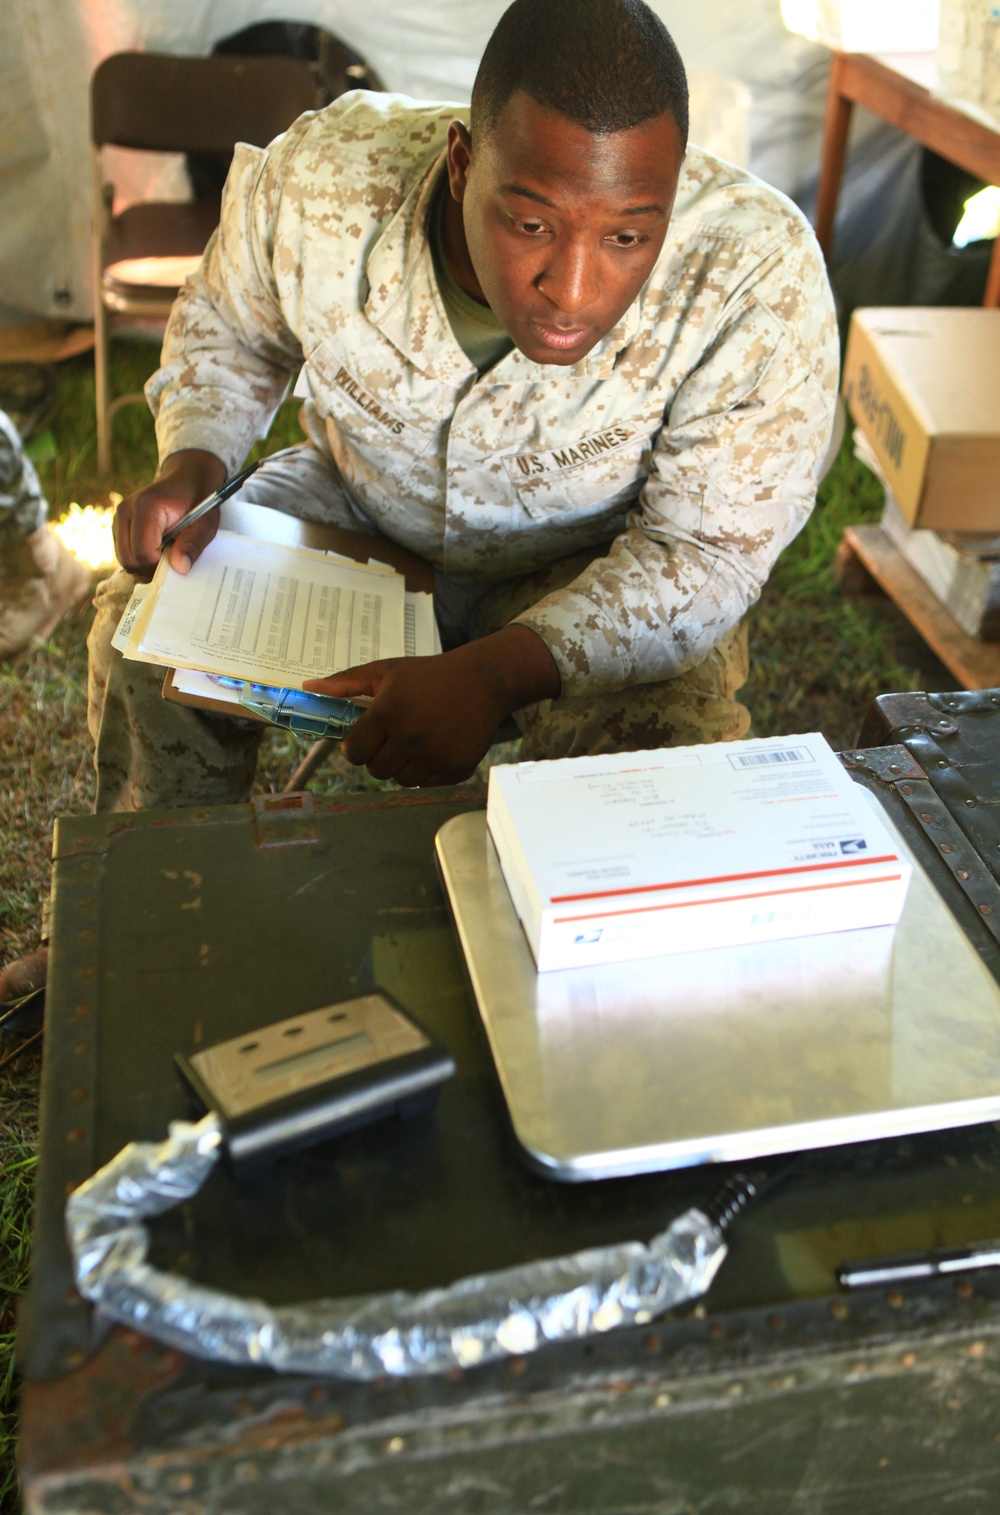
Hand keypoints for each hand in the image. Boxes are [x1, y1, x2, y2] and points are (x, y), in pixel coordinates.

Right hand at [113, 449, 226, 576]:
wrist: (188, 479)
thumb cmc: (198, 500)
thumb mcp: (206, 523)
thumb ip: (193, 544)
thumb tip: (179, 568)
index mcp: (145, 506)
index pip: (143, 552)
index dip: (161, 563)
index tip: (178, 557)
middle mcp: (125, 511)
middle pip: (129, 559)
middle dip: (151, 567)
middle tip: (173, 558)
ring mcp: (119, 518)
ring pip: (125, 559)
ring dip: (146, 563)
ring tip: (167, 549)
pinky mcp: (119, 526)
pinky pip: (125, 553)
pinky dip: (141, 558)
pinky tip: (158, 547)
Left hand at [303, 624, 560, 786]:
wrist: (484, 681)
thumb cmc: (429, 674)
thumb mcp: (386, 672)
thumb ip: (345, 683)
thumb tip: (308, 687)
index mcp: (388, 714)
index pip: (354, 753)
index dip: (357, 746)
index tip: (368, 735)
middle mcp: (410, 739)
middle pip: (375, 770)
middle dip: (379, 755)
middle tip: (395, 735)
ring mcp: (434, 757)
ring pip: (400, 780)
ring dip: (401, 765)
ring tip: (416, 739)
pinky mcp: (454, 769)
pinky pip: (426, 783)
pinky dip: (425, 770)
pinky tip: (435, 745)